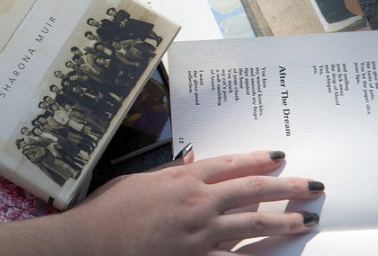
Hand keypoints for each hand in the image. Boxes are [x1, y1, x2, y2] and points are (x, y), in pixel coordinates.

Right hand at [66, 150, 322, 255]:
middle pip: (251, 189)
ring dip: (284, 221)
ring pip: (254, 223)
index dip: (257, 159)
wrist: (92, 242)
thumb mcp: (136, 180)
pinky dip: (259, 255)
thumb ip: (168, 172)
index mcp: (181, 178)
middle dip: (285, 187)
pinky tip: (277, 253)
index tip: (277, 156)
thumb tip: (190, 160)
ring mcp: (200, 232)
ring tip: (306, 219)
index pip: (229, 164)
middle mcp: (197, 202)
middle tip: (310, 185)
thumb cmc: (108, 211)